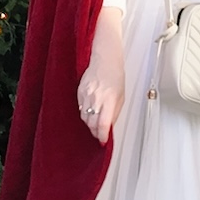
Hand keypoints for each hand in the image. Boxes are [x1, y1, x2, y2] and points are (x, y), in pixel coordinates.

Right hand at [78, 11, 124, 144]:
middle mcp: (96, 98)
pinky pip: (80, 108)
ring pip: (84, 117)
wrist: (105, 59)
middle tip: (99, 134)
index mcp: (109, 100)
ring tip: (95, 124)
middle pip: (91, 123)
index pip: (103, 125)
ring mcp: (86, 95)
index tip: (102, 141)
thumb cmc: (115, 75)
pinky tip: (90, 112)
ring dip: (89, 123)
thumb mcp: (121, 96)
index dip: (102, 136)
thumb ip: (115, 113)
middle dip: (95, 132)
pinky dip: (85, 113)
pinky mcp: (79, 92)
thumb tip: (109, 126)